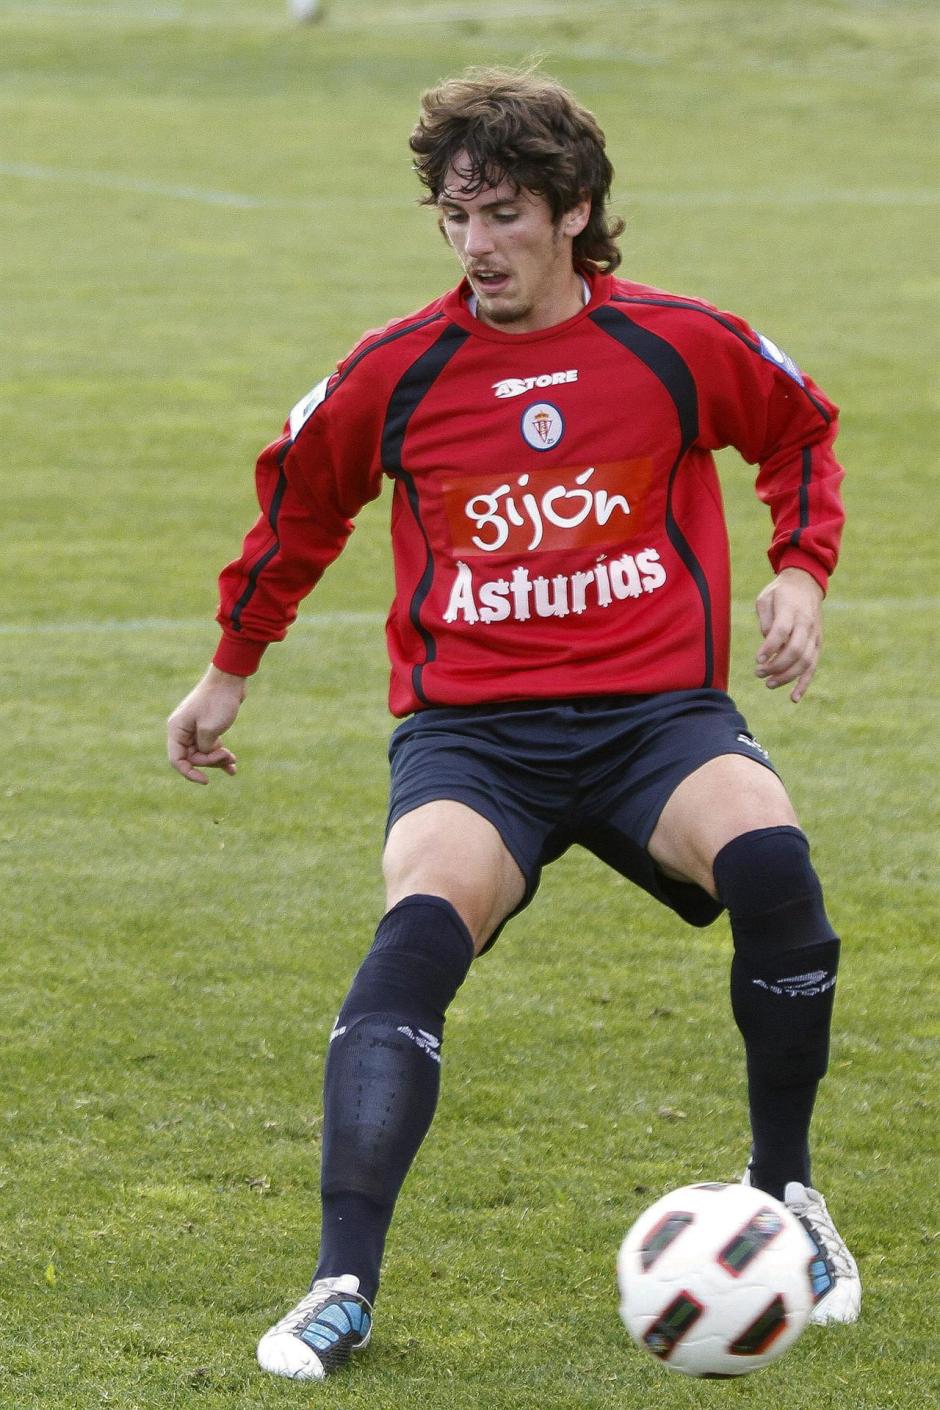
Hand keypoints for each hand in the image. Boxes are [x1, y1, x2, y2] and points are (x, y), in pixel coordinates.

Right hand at [167, 666, 246, 783]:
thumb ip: (204, 748)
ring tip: (234, 760)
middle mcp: (182, 730)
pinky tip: (233, 768)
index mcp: (177, 729)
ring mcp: (194, 729)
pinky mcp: (207, 727)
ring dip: (218, 759)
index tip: (206, 780)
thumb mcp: (210, 729)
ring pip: (203, 753)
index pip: (176, 760)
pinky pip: (210, 747)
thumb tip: (204, 757)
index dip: (189, 773)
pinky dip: (220, 755)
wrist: (230, 679)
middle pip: (192, 757)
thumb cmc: (218, 701)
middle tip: (229, 755)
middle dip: (210, 761)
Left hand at [754, 568, 824, 702]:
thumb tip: (767, 642)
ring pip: (805, 662)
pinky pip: (813, 667)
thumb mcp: (765, 598)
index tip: (757, 660)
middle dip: (776, 666)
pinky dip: (804, 684)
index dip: (769, 647)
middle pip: (795, 650)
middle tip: (758, 673)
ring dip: (786, 676)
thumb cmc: (780, 593)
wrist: (806, 584)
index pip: (781, 632)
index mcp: (791, 610)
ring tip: (768, 683)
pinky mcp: (818, 645)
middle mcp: (807, 624)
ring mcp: (815, 636)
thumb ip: (765, 619)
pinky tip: (793, 698)